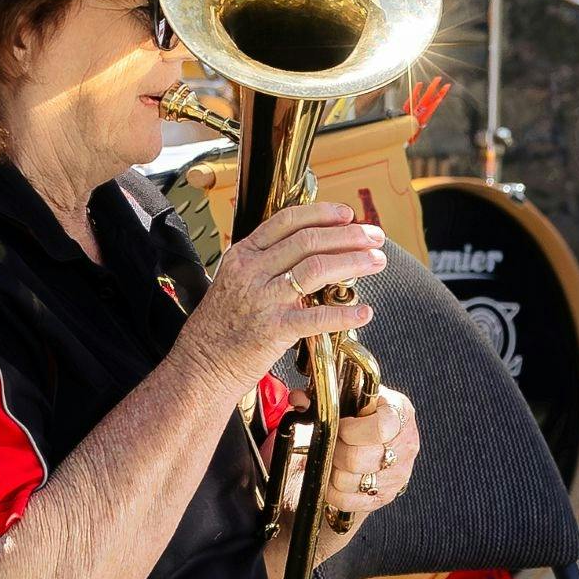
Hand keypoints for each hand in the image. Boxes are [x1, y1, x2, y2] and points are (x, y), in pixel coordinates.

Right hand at [172, 200, 385, 394]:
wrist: (201, 364)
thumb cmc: (221, 327)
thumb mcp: (234, 282)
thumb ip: (264, 265)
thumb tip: (310, 253)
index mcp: (242, 256)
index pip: (286, 221)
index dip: (322, 214)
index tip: (347, 215)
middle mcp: (251, 272)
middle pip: (308, 241)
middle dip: (349, 236)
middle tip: (375, 237)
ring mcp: (261, 300)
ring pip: (316, 268)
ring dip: (354, 262)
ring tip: (377, 262)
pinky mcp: (273, 330)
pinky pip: (317, 317)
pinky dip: (345, 314)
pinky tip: (365, 312)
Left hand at [315, 385, 418, 522]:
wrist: (376, 438)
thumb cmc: (359, 415)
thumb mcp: (347, 398)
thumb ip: (321, 398)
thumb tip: (299, 399)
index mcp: (399, 413)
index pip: (380, 428)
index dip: (350, 429)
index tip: (339, 426)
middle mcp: (405, 445)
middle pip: (357, 458)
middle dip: (334, 451)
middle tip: (330, 444)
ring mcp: (398, 473)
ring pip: (349, 481)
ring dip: (331, 471)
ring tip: (331, 459)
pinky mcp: (386, 495)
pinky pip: (348, 500)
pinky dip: (332, 491)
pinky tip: (332, 477)